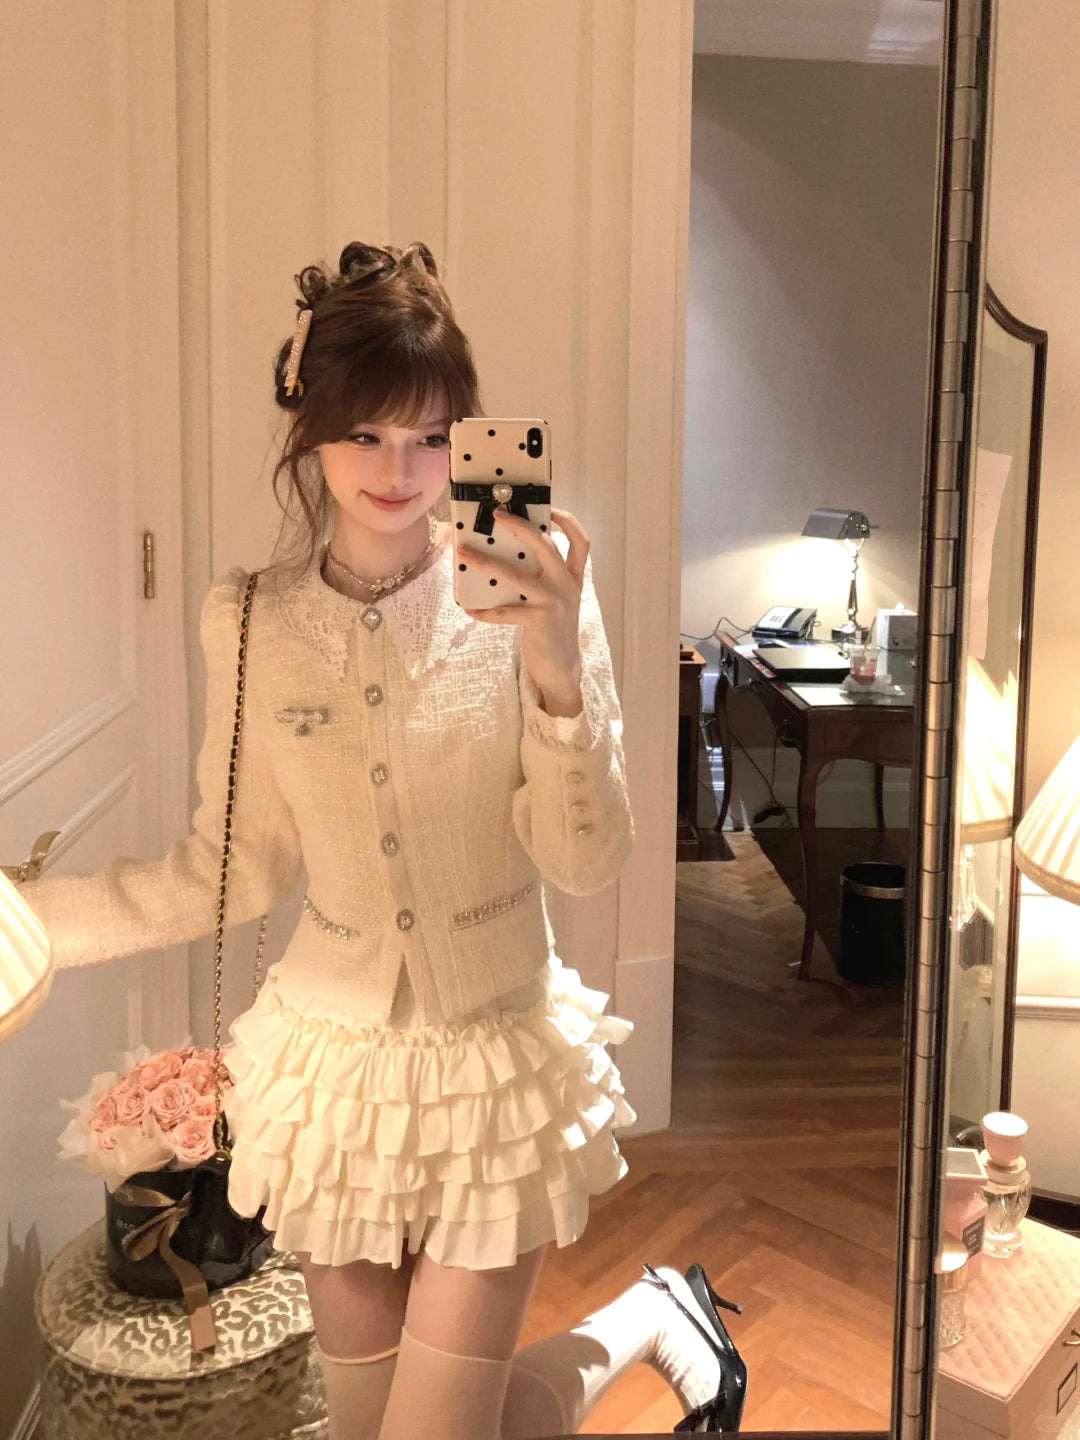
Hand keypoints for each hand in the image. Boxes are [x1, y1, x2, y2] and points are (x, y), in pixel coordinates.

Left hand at [461, 507, 588, 715]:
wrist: (562, 668)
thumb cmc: (554, 629)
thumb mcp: (557, 599)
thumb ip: (545, 578)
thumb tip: (509, 555)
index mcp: (573, 578)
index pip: (580, 542)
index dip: (568, 521)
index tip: (550, 508)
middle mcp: (565, 585)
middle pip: (545, 545)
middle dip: (520, 526)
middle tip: (497, 514)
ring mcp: (552, 602)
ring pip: (515, 574)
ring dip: (486, 562)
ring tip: (465, 554)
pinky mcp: (537, 620)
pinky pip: (504, 611)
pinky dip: (485, 611)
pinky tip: (470, 609)